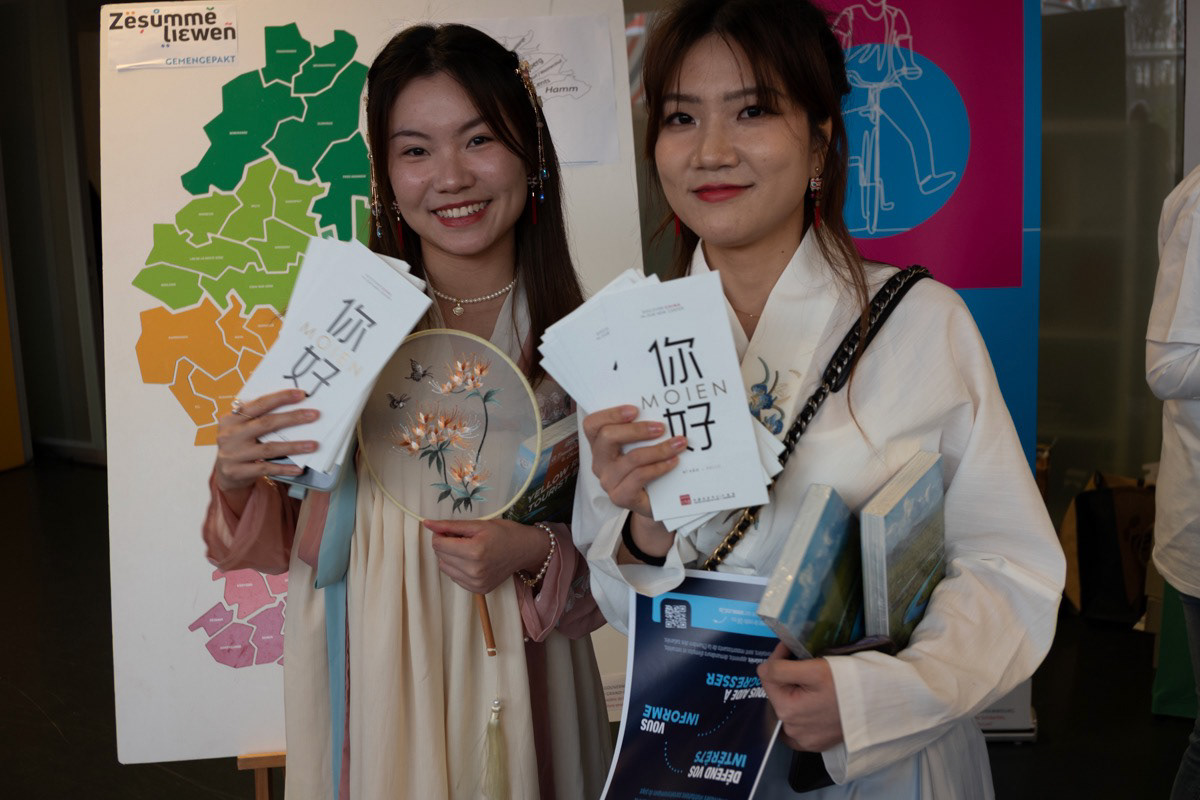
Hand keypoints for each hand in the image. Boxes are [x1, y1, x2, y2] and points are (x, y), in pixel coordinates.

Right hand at [214, 389, 319, 497]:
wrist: (224, 473)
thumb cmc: (239, 444)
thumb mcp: (241, 428)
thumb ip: (258, 417)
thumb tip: (292, 406)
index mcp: (232, 418)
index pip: (259, 404)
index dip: (281, 398)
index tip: (301, 394)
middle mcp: (230, 435)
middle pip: (266, 423)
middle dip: (293, 418)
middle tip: (314, 415)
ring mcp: (233, 454)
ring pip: (269, 448)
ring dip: (294, 446)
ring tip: (313, 445)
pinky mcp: (237, 472)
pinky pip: (266, 468)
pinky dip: (284, 468)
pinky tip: (298, 468)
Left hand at [425, 519, 550, 594]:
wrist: (524, 550)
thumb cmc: (503, 532)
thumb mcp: (478, 524)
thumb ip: (450, 525)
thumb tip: (426, 523)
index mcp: (474, 551)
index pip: (438, 544)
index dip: (440, 534)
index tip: (451, 530)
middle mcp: (474, 570)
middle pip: (440, 556)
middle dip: (445, 545)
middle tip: (461, 538)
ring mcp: (476, 583)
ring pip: (445, 568)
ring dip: (450, 557)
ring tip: (467, 549)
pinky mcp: (478, 590)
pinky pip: (455, 578)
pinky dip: (458, 568)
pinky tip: (472, 561)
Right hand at [582, 405, 685, 517]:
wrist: (654, 502)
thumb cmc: (646, 468)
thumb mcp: (641, 446)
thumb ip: (643, 431)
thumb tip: (663, 412)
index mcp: (600, 445)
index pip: (592, 425)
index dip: (610, 414)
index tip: (635, 410)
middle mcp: (600, 462)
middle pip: (607, 437)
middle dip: (637, 430)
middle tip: (661, 428)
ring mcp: (608, 481)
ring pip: (631, 458)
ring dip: (659, 449)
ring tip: (678, 444)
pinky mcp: (620, 496)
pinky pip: (640, 476)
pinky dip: (660, 466)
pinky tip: (673, 462)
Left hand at [758, 643, 843, 751]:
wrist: (879, 706)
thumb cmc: (849, 686)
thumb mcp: (814, 670)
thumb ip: (781, 669)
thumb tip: (765, 668)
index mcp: (786, 710)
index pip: (768, 674)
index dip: (780, 657)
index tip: (793, 648)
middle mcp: (791, 730)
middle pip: (778, 691)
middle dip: (787, 676)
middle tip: (807, 664)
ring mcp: (803, 739)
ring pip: (788, 705)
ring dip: (795, 692)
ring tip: (814, 683)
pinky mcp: (815, 744)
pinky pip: (798, 723)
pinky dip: (802, 711)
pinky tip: (814, 701)